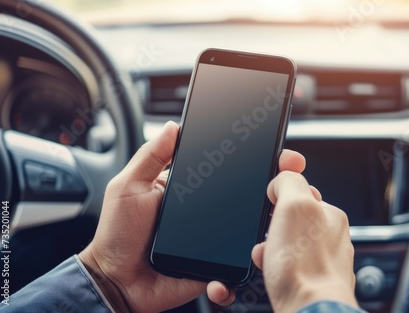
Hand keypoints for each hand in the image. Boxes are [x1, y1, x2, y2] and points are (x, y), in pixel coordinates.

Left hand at [78, 121, 305, 311]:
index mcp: (190, 189)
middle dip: (276, 182)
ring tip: (287, 213)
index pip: (226, 168)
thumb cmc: (118, 234)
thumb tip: (172, 126)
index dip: (251, 158)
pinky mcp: (215, 266)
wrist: (116, 282)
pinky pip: (238, 265)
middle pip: (246, 195)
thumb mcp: (129, 186)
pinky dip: (250, 264)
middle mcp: (206, 212)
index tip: (275, 149)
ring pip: (251, 229)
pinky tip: (257, 254)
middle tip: (292, 173)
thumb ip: (150, 156)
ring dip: (273, 221)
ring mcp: (213, 240)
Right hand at [252, 172, 357, 312]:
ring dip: (270, 247)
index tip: (270, 200)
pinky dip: (274, 266)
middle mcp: (331, 237)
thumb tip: (282, 179)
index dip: (280, 195)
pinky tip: (271, 271)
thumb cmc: (304, 265)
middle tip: (268, 234)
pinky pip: (285, 265)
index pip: (301, 190)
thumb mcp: (294, 204)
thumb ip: (290, 181)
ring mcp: (322, 260)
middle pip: (289, 218)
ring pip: (285, 243)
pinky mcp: (310, 280)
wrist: (307, 310)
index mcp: (330, 214)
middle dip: (272, 225)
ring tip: (268, 256)